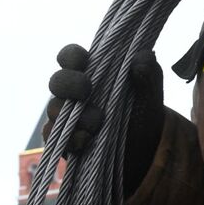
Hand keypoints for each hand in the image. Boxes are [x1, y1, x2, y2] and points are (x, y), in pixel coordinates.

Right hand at [47, 45, 165, 188]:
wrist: (144, 149)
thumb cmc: (142, 111)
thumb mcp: (150, 92)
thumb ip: (149, 72)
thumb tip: (142, 57)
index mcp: (91, 73)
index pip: (70, 56)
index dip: (71, 55)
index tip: (84, 60)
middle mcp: (74, 93)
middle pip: (56, 81)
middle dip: (69, 83)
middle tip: (86, 89)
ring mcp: (67, 116)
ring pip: (53, 109)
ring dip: (74, 114)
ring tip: (98, 120)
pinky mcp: (65, 139)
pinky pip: (55, 137)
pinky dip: (70, 137)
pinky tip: (86, 139)